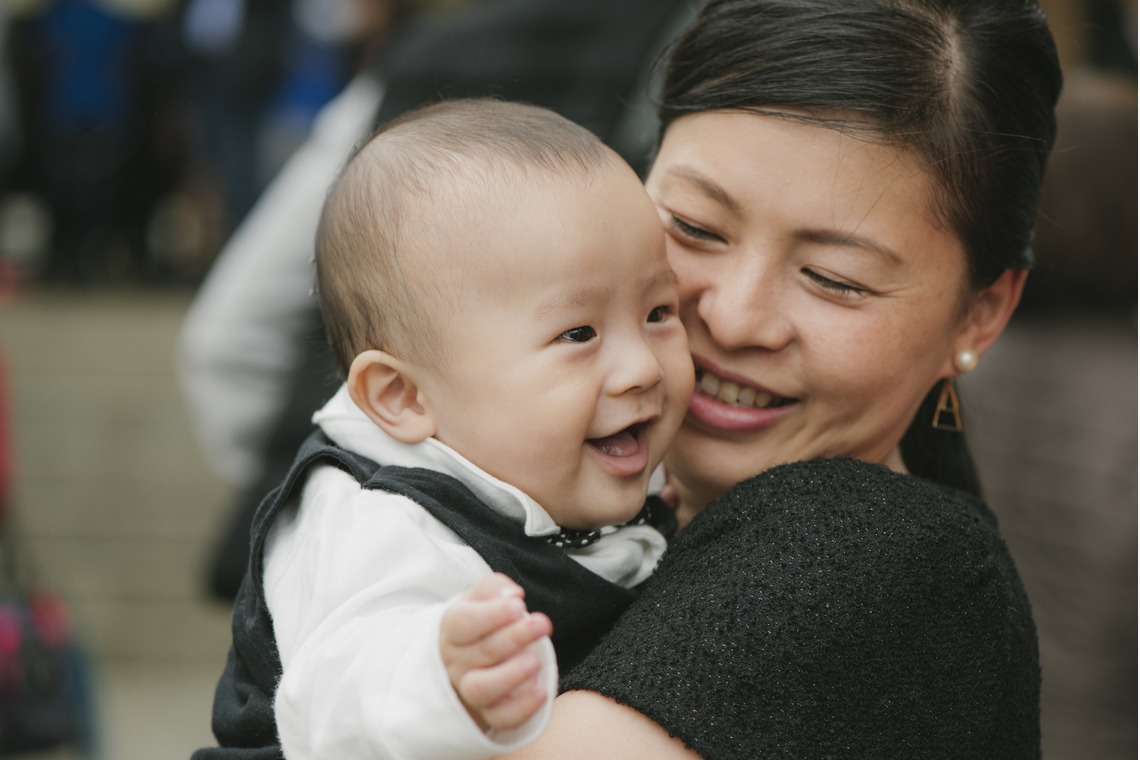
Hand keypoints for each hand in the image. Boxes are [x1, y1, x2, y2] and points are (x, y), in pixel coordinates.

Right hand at [440, 573, 553, 733]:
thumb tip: (512, 595)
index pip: (463, 622)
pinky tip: (541, 692)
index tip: (518, 605)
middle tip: (541, 624)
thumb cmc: (479, 625)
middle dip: (514, 637)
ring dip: (511, 675)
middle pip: (480, 651)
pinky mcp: (486, 713)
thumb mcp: (481, 599)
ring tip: (535, 661)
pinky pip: (499, 717)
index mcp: (452, 629)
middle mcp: (456, 661)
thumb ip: (495, 589)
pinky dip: (520, 708)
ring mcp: (468, 689)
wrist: (463, 661)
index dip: (491, 614)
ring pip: (481, 689)